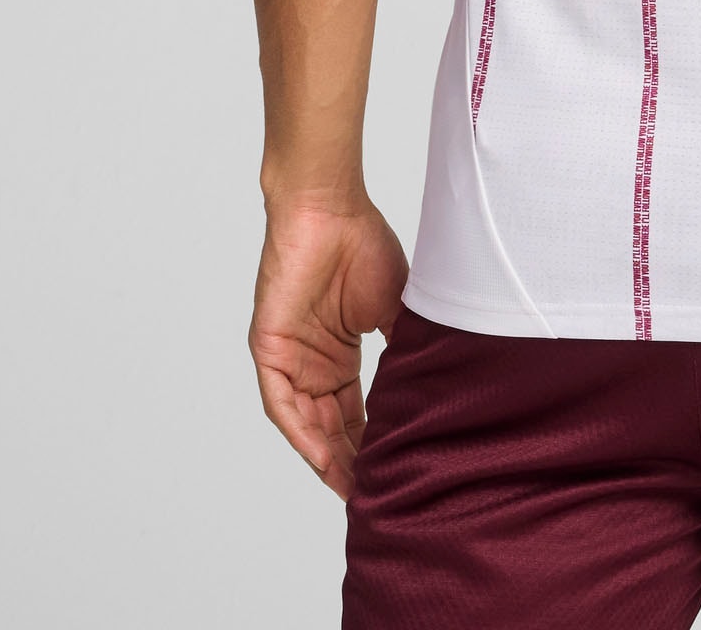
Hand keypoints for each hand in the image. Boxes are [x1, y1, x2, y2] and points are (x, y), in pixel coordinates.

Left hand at [249, 193, 408, 499]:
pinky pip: (282, 403)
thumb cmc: (361, 244)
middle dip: (350, 459)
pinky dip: (300, 432)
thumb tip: (431, 378)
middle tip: (372, 490)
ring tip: (351, 485)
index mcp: (341, 352)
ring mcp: (290, 357)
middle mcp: (313, 361)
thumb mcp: (395, 305)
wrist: (329, 210)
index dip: (371, 440)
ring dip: (326, 455)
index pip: (354, 409)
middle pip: (330, 424)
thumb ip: (404, 343)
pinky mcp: (270, 349)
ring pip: (306, 422)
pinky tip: (321, 457)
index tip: (392, 466)